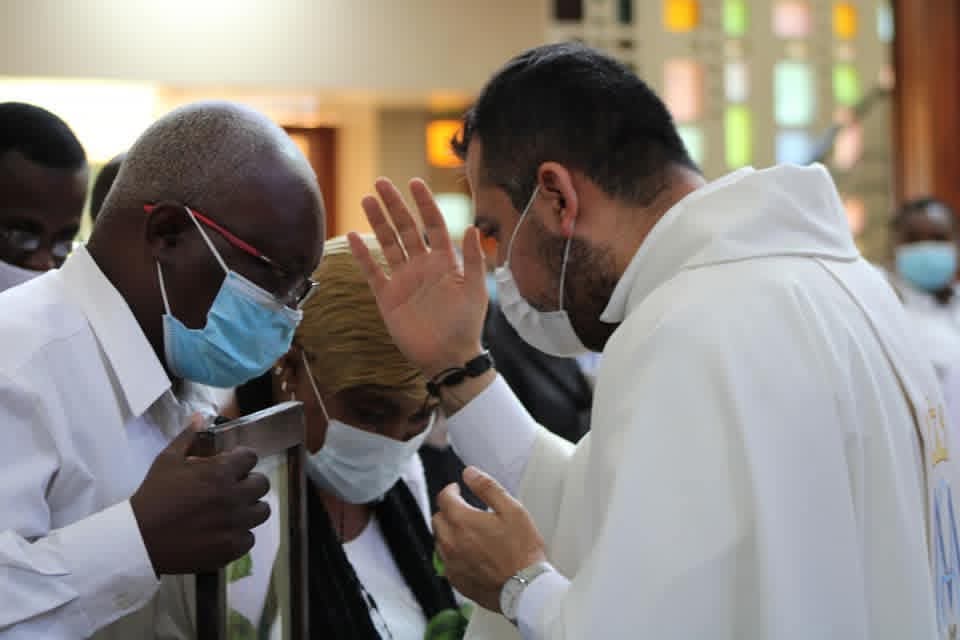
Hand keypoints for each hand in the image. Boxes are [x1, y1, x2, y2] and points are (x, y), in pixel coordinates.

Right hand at [130, 414, 270, 574]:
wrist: (139, 539)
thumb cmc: (153, 496)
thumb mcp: (167, 461)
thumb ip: (188, 437)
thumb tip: (201, 417)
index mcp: (220, 472)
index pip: (251, 457)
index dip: (241, 460)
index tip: (230, 466)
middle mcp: (233, 496)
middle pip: (262, 484)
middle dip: (249, 482)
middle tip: (231, 488)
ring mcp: (235, 523)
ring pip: (262, 511)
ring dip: (249, 508)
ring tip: (230, 510)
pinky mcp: (232, 547)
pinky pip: (250, 537)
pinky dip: (239, 534)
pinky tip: (223, 532)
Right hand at [348, 178, 487, 377]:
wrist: (448, 357)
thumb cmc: (466, 325)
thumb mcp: (476, 290)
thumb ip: (475, 259)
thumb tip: (473, 226)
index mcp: (444, 261)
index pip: (433, 224)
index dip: (424, 203)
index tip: (414, 183)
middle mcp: (422, 265)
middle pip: (406, 228)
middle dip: (394, 205)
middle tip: (381, 182)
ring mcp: (403, 279)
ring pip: (387, 244)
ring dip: (377, 223)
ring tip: (367, 199)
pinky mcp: (387, 297)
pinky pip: (372, 271)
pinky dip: (362, 255)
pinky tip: (352, 236)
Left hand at [432, 466, 546, 612]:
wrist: (525, 588)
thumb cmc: (522, 551)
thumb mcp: (512, 509)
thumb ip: (487, 487)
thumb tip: (469, 473)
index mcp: (463, 521)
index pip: (444, 498)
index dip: (450, 490)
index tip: (457, 490)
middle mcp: (452, 542)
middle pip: (438, 519)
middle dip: (448, 510)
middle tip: (462, 509)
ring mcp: (452, 563)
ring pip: (439, 540)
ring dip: (448, 532)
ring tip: (467, 531)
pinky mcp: (456, 580)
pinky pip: (446, 561)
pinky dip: (453, 553)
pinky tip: (469, 553)